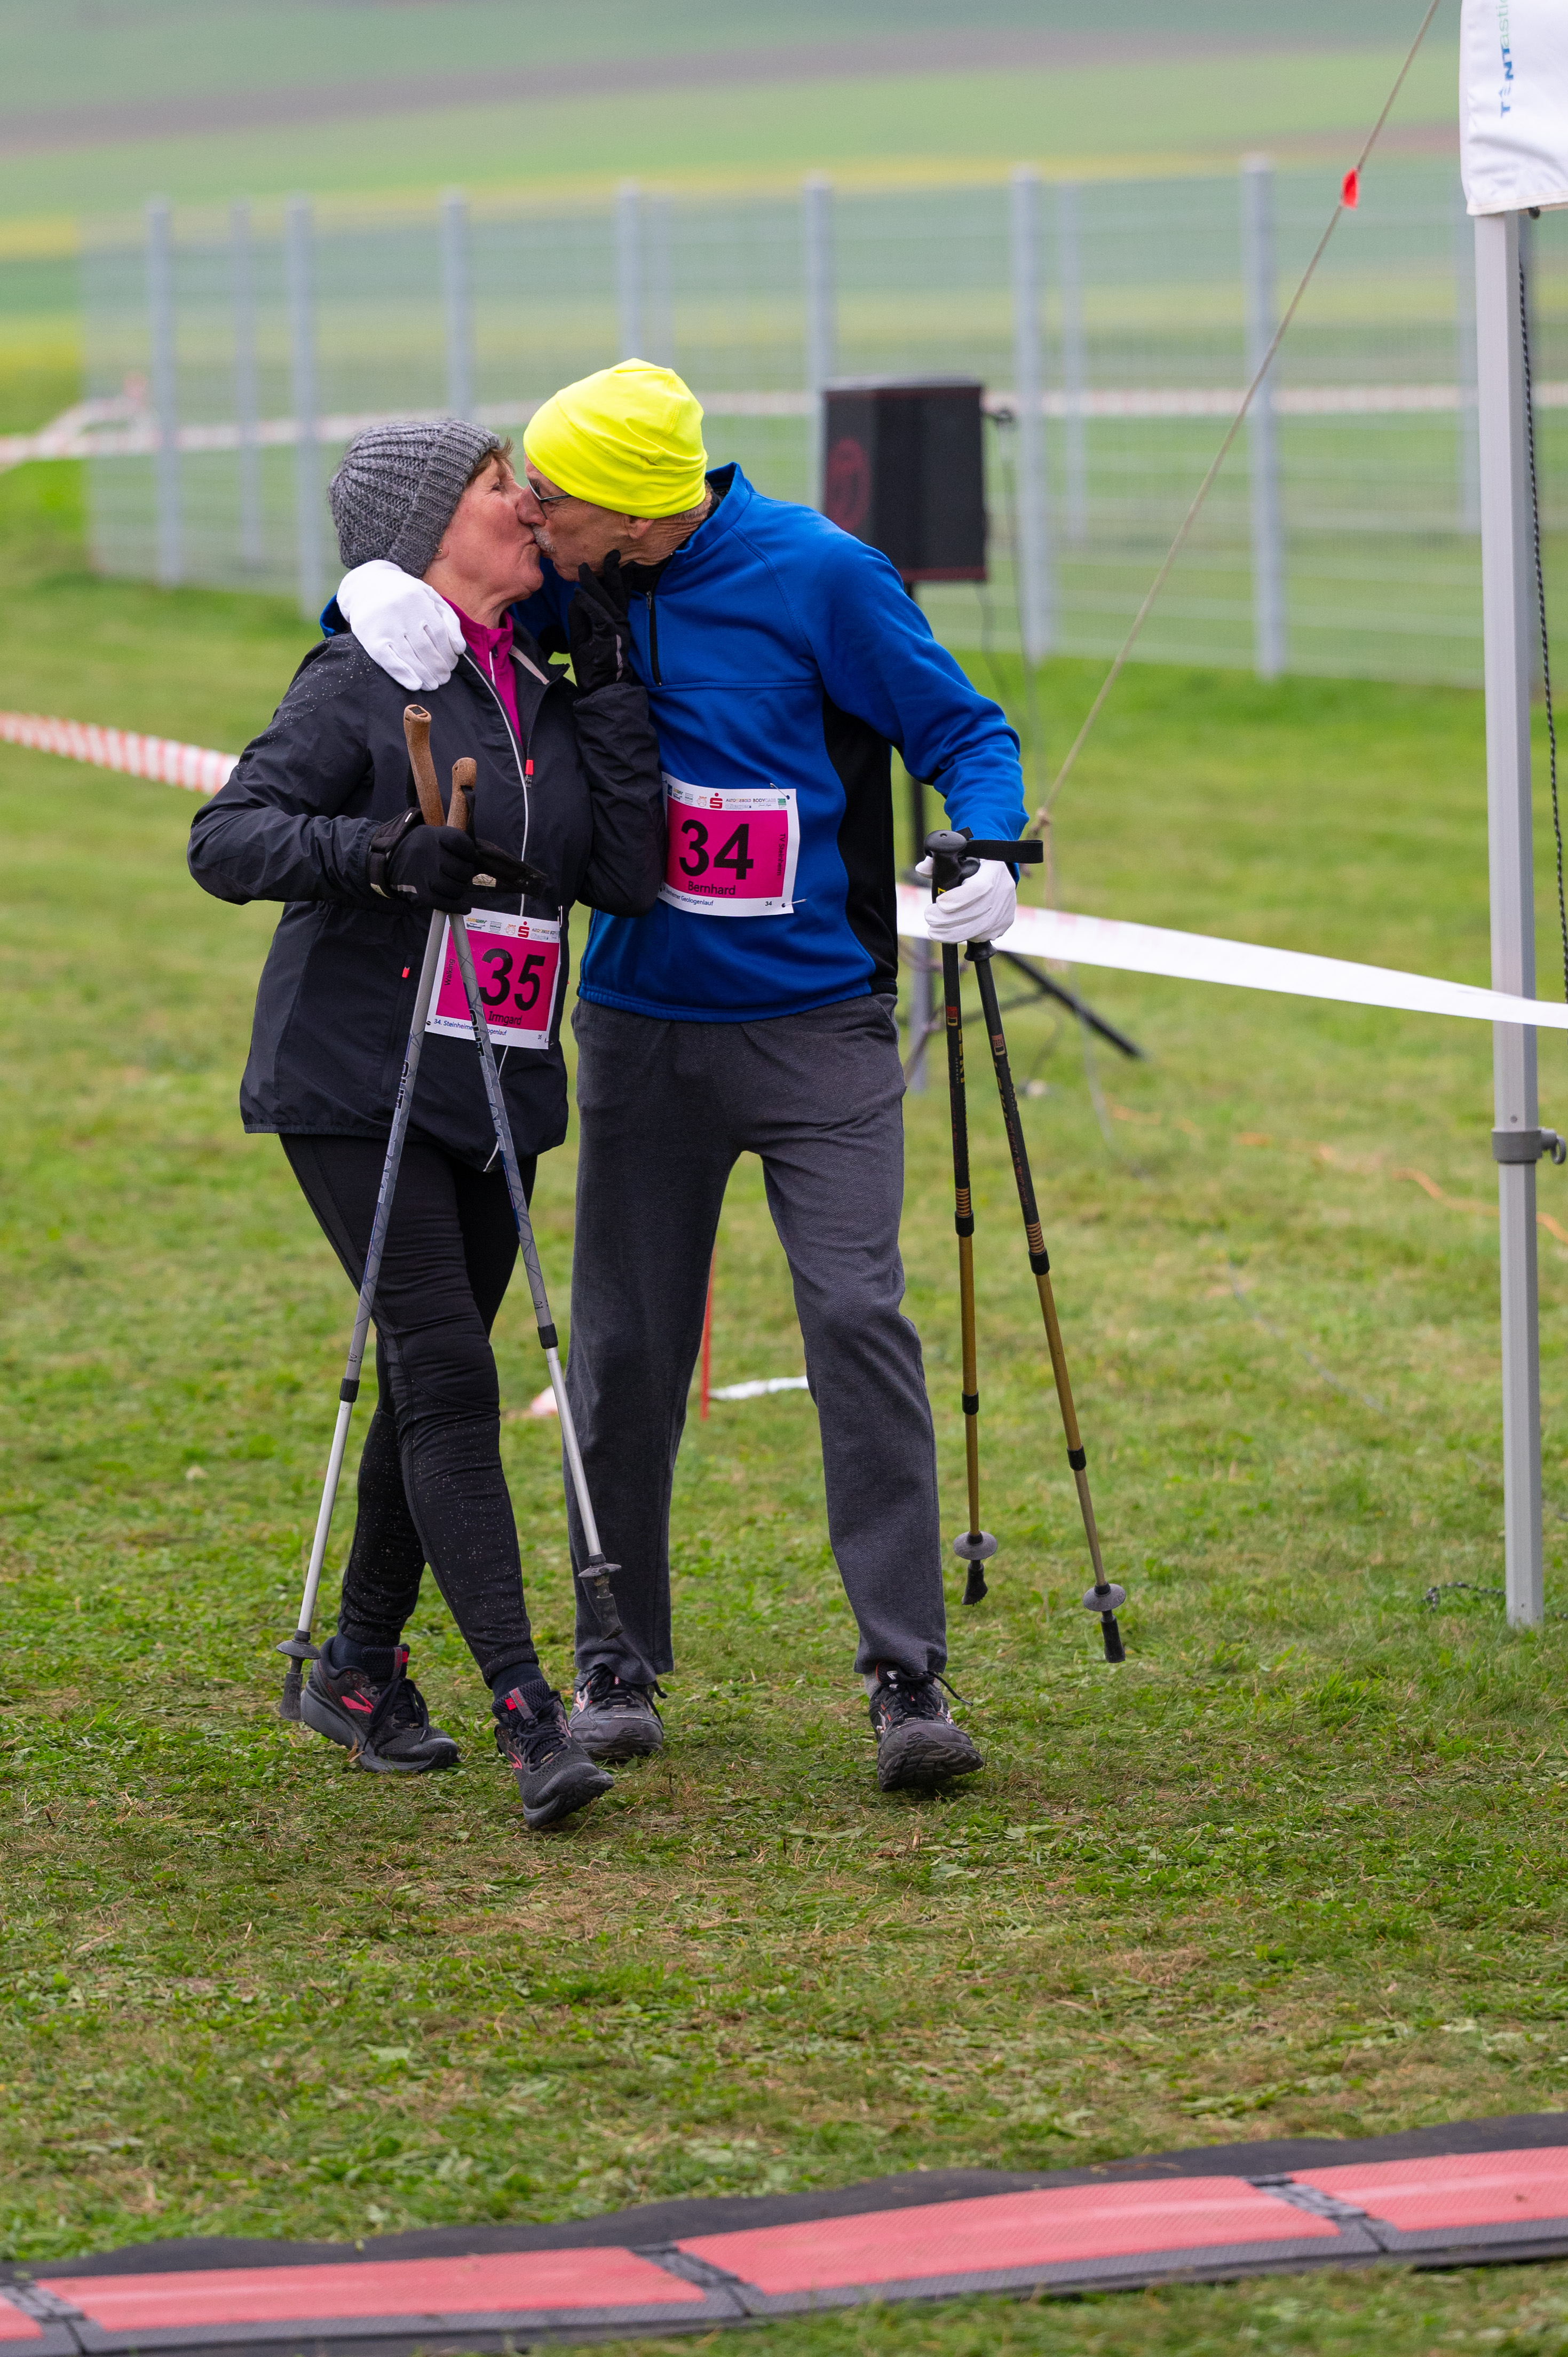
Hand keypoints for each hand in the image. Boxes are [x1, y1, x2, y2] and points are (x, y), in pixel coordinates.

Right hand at [338, 560, 462, 691]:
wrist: (366, 585)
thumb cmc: (406, 595)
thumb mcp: (430, 597)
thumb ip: (449, 619)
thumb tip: (459, 649)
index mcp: (417, 599)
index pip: (439, 633)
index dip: (447, 653)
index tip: (452, 665)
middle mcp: (400, 611)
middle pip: (425, 648)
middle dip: (438, 668)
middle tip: (444, 679)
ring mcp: (384, 625)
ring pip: (409, 657)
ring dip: (424, 675)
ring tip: (432, 685)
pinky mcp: (370, 638)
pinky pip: (388, 661)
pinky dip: (403, 675)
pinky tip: (415, 685)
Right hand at [383, 823, 488, 912]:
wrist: (389, 859)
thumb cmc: (419, 848)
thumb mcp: (432, 834)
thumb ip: (453, 841)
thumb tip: (476, 860)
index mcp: (434, 836)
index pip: (462, 843)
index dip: (470, 852)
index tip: (469, 856)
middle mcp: (429, 854)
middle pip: (462, 869)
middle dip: (466, 873)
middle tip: (461, 873)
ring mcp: (425, 875)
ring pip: (456, 888)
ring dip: (461, 889)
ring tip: (456, 885)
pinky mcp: (420, 892)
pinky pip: (444, 903)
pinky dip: (457, 907)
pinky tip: (464, 907)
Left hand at [568, 553, 632, 693]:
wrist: (602, 688)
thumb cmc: (594, 665)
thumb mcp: (582, 636)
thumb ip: (579, 617)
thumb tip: (575, 597)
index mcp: (616, 621)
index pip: (617, 595)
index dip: (614, 578)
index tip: (611, 561)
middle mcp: (620, 622)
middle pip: (617, 592)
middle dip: (614, 571)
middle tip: (612, 553)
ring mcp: (616, 629)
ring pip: (607, 600)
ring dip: (595, 582)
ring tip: (586, 567)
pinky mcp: (609, 637)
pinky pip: (598, 615)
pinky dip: (588, 603)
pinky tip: (579, 592)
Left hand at [919, 856, 1016, 944]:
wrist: (997, 873)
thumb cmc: (973, 864)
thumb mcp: (958, 856)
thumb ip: (939, 861)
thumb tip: (922, 869)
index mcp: (992, 868)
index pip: (978, 888)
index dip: (958, 899)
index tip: (939, 903)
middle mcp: (1003, 888)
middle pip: (977, 912)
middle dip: (949, 920)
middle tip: (929, 919)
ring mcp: (1006, 907)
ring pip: (980, 928)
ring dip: (953, 933)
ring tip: (934, 931)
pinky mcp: (1005, 922)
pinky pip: (984, 935)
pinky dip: (965, 936)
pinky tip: (951, 932)